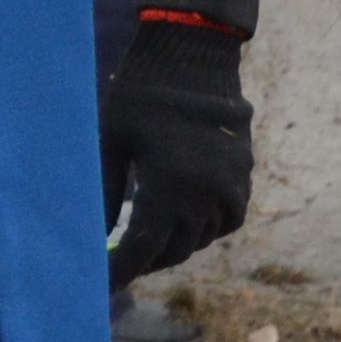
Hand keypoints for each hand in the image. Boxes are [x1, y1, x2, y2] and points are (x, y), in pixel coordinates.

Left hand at [103, 0, 259, 281]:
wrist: (193, 58)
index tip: (102, 283)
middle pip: (173, 250)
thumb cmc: (139, 95)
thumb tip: (96, 236)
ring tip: (144, 242)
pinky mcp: (244, 178)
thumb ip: (103, 193)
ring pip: (199, 239)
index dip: (122, 271)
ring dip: (172, 245)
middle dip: (144, 261)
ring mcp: (230, 188)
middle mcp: (206, 194)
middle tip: (117, 262)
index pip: (143, 248)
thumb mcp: (110, 141)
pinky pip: (224, 221)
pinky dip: (201, 228)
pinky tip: (179, 221)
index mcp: (170, 186)